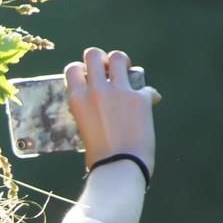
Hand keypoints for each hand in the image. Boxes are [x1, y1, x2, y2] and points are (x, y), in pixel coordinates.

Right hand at [66, 47, 161, 172]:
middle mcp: (96, 90)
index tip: (88, 76)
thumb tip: (102, 108)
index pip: (72, 69)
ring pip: (119, 58)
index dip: (81, 69)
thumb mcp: (85, 129)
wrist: (120, 167)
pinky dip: (148, 94)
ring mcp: (119, 92)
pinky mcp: (140, 98)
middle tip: (108, 69)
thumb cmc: (99, 157)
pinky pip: (146, 87)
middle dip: (101, 58)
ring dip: (122, 62)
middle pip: (94, 55)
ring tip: (126, 72)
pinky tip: (150, 102)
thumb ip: (91, 111)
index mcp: (77, 99)